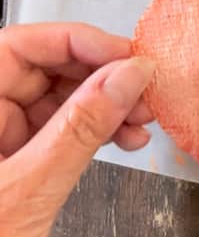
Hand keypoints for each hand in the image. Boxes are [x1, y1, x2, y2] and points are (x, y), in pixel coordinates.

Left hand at [0, 24, 154, 236]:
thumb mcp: (26, 194)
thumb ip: (79, 129)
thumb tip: (127, 75)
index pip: (17, 48)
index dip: (73, 42)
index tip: (123, 54)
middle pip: (43, 71)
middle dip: (98, 74)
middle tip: (143, 85)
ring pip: (59, 102)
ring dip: (106, 104)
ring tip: (144, 116)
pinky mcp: (20, 174)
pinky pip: (65, 136)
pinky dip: (99, 133)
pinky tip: (128, 139)